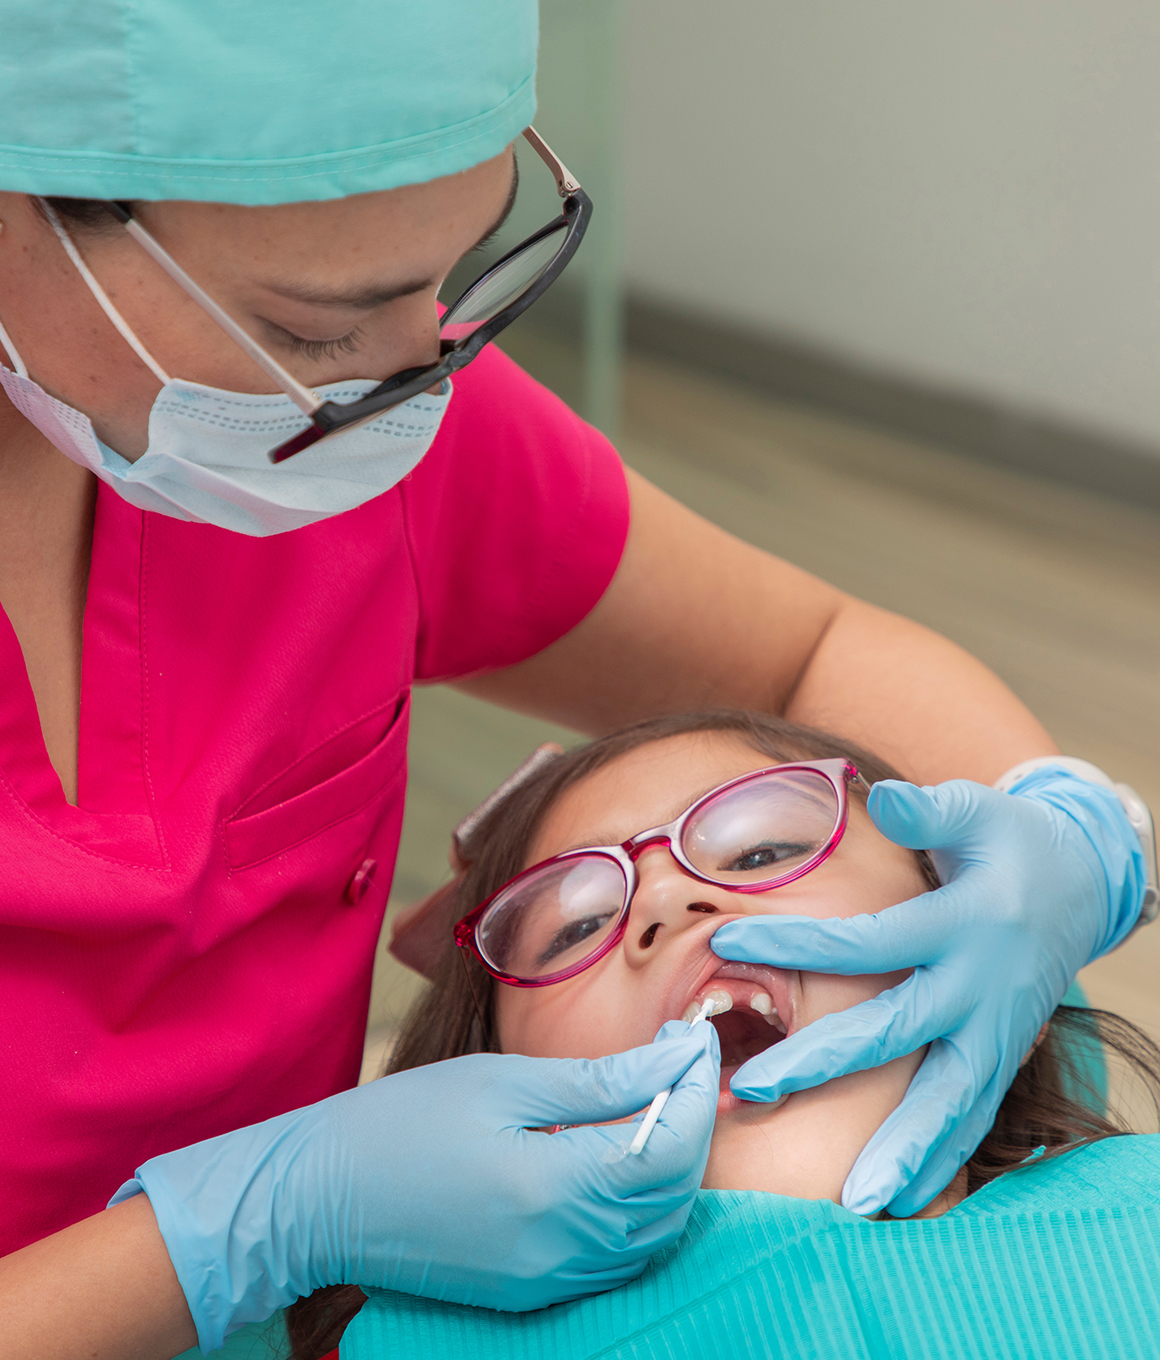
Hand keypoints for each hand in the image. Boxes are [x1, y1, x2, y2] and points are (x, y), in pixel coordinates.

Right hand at [110, 1023, 717, 1350]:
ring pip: (652, 1233)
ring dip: (671, 1169)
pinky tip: (618, 1155)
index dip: (697, 1089)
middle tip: (681, 1060)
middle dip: (693, 1124)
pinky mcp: (529, 1292)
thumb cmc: (404, 1123)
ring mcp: (547, 1281)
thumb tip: (676, 1057)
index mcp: (555, 1191)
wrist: (322, 1197)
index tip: (697, 1039)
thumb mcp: (503, 1083)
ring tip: (655, 1099)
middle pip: (674, 1196)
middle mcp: (562, 1250)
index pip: (671, 1148)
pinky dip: (636, 1208)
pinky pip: (613, 1257)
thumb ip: (599, 1080)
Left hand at [710, 767, 1145, 1216]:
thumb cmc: (1008, 843)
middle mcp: (979, 984)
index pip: (868, 940)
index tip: (726, 945)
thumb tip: (887, 798)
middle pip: (895, 1030)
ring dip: (901, 1149)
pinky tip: (900, 1201)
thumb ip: (931, 811)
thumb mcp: (976, 812)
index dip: (798, 942)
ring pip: (947, 1097)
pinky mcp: (1004, 1055)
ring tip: (854, 1199)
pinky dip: (940, 1159)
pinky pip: (973, 1116)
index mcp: (963, 922)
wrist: (1079, 885)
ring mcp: (997, 1029)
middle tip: (752, 1088)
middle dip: (823, 1062)